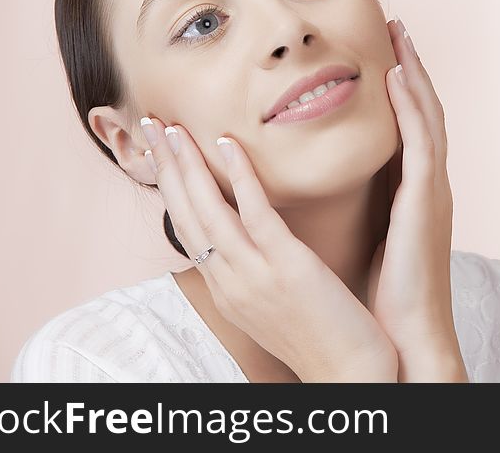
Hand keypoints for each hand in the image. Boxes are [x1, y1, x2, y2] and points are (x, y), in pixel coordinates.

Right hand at [139, 117, 398, 382]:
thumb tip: (250, 235)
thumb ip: (255, 267)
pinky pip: (256, 214)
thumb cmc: (320, 336)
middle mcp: (228, 281)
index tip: (161, 151)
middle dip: (164, 167)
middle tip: (149, 123)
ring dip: (186, 164)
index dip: (170, 187)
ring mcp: (254, 275)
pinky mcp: (286, 268)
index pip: (187, 228)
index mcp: (224, 287)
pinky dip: (239, 177)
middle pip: (185, 214)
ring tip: (171, 126)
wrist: (350, 375)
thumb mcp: (272, 301)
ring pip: (208, 211)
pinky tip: (227, 143)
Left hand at [365, 18, 468, 381]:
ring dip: (414, 73)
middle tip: (395, 27)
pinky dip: (412, 108)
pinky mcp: (425, 203)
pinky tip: (397, 77)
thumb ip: (361, 203)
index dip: (400, 86)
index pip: (410, 126)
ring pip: (427, 117)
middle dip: (411, 67)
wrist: (404, 336)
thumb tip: (330, 181)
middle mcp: (428, 184)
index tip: (383, 51)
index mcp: (413, 192)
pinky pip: (421, 144)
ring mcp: (431, 191)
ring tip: (399, 35)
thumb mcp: (370, 235)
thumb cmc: (381, 293)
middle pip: (423, 111)